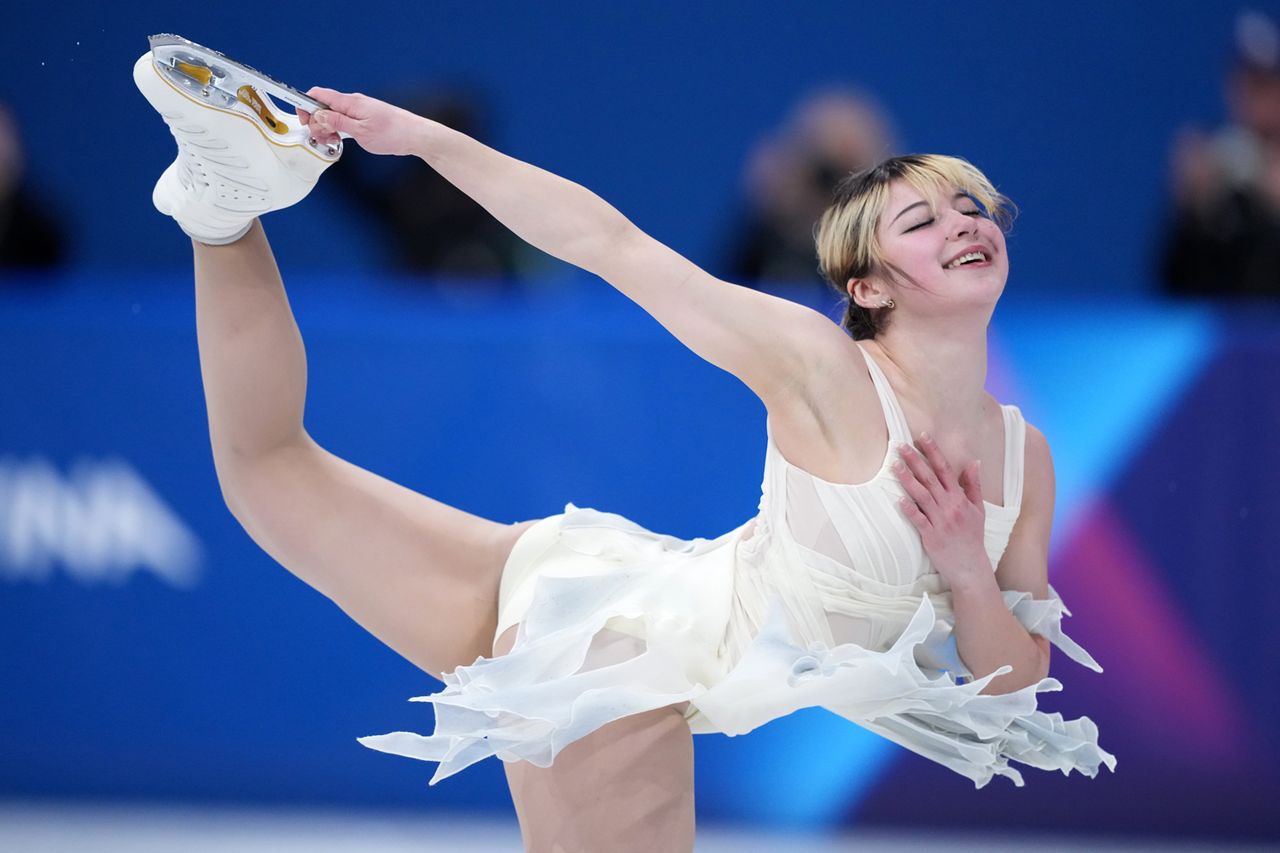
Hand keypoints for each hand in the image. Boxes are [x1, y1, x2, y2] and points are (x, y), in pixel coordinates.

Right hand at [297, 88, 421, 156]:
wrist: (415, 135)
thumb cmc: (393, 133)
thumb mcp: (360, 132)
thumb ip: (337, 123)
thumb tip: (318, 116)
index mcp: (350, 102)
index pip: (318, 95)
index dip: (305, 105)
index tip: (304, 120)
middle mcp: (353, 102)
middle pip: (323, 106)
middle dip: (316, 121)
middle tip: (321, 137)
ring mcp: (359, 109)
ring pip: (333, 114)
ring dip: (327, 127)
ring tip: (332, 140)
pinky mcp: (364, 117)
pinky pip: (343, 119)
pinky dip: (337, 128)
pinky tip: (341, 138)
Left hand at [892, 433, 988, 586]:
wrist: (970, 566)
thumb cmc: (972, 537)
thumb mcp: (978, 509)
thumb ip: (973, 485)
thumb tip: (973, 462)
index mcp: (960, 499)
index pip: (945, 469)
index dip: (933, 452)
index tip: (922, 437)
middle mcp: (950, 507)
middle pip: (930, 479)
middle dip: (916, 460)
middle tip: (901, 446)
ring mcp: (940, 521)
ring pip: (922, 496)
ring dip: (908, 480)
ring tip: (895, 466)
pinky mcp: (931, 536)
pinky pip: (918, 520)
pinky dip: (909, 510)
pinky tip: (898, 500)